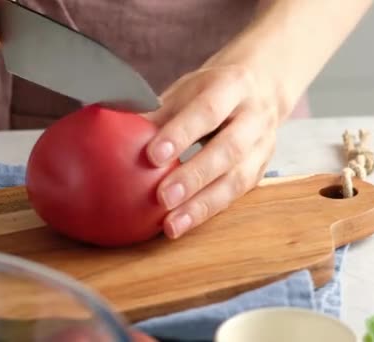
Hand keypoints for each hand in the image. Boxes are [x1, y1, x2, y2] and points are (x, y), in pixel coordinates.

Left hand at [143, 65, 280, 238]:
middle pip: (229, 149)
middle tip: (163, 198)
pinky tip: (181, 224)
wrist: (262, 86)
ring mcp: (262, 146)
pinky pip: (235, 196)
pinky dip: (207, 212)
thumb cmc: (211, 90)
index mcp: (232, 86)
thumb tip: (111, 129)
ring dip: (202, 205)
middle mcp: (253, 117)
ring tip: (172, 225)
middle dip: (195, 176)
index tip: (153, 155)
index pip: (208, 110)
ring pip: (237, 180)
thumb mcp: (186, 90)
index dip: (182, 134)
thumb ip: (157, 111)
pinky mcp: (260, 171)